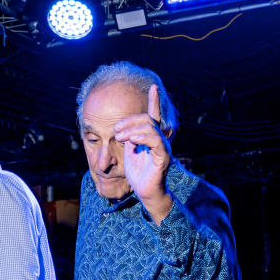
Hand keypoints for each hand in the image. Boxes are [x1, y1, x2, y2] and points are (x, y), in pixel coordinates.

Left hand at [113, 84, 173, 221]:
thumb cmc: (138, 173)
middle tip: (115, 130)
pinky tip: (131, 141)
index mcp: (152, 137)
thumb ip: (129, 137)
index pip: (154, 116)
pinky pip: (155, 141)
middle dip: (129, 121)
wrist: (145, 192)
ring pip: (150, 128)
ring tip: (119, 137)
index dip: (154, 101)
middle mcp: (160, 140)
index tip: (154, 86)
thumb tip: (124, 128)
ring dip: (131, 130)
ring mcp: (163, 148)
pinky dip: (141, 138)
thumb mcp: (130, 151)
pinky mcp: (163, 157)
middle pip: (147, 119)